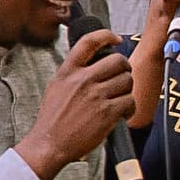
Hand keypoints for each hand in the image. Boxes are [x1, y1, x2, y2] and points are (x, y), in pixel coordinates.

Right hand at [20, 32, 136, 179]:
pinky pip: (129, 101)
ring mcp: (96, 96)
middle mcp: (83, 80)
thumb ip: (73, 72)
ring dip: (127, 89)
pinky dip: (130, 107)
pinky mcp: (107, 113)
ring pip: (127, 81)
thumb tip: (92, 62)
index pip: (90, 42)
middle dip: (124, 69)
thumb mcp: (56, 86)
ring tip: (120, 98)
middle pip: (118, 61)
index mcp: (68, 71)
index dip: (107, 35)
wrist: (50, 143)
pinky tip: (122, 113)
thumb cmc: (53, 118)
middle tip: (121, 77)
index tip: (116, 39)